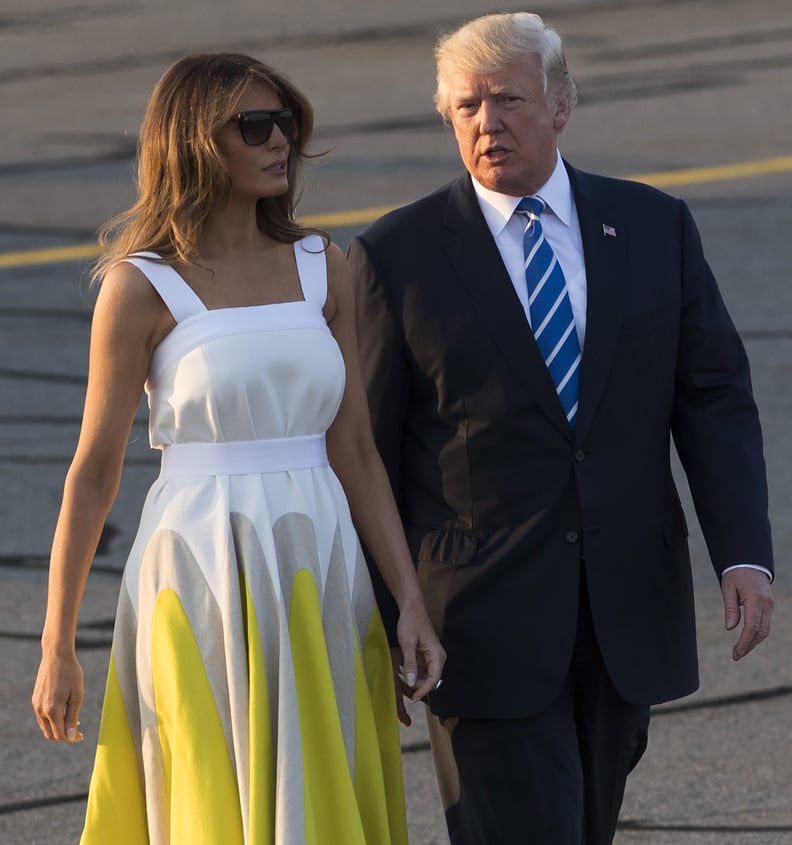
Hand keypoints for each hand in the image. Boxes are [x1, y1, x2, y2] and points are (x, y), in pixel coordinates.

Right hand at [32, 652, 84, 741]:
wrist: (57, 656)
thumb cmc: (71, 674)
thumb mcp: (77, 696)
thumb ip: (73, 718)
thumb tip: (71, 737)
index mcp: (52, 710)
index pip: (60, 734)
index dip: (71, 738)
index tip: (81, 736)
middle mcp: (40, 710)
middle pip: (50, 734)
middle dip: (64, 735)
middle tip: (78, 731)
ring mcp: (36, 705)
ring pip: (45, 726)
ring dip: (57, 728)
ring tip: (73, 721)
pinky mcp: (35, 699)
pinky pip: (42, 717)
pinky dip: (52, 719)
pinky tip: (63, 712)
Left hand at [394, 599, 445, 719]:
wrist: (411, 608)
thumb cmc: (411, 622)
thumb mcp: (408, 644)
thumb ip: (410, 664)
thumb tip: (411, 682)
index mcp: (437, 655)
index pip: (434, 679)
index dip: (424, 690)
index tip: (413, 698)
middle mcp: (437, 657)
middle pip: (429, 680)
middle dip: (415, 682)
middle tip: (400, 675)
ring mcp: (431, 657)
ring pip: (424, 677)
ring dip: (413, 678)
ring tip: (400, 669)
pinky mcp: (425, 656)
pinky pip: (420, 670)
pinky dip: (412, 672)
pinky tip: (403, 666)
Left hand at [721, 568, 773, 660]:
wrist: (749, 563)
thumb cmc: (735, 574)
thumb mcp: (728, 589)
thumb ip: (730, 608)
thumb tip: (730, 628)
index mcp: (755, 600)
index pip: (752, 627)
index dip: (744, 642)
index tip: (736, 653)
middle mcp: (766, 605)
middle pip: (760, 632)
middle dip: (749, 646)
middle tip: (736, 656)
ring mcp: (770, 606)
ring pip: (765, 630)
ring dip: (753, 642)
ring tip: (740, 651)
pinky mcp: (769, 607)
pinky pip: (765, 624)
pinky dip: (757, 634)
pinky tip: (747, 640)